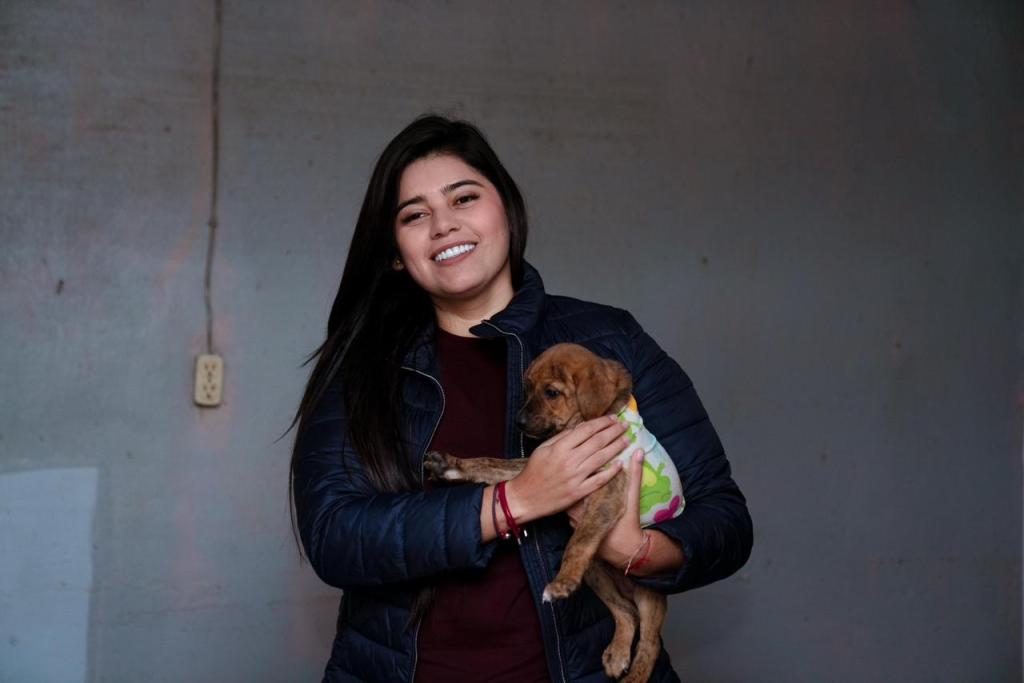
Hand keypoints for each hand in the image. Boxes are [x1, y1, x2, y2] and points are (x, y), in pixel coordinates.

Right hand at [505, 415, 629, 522]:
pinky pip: (599, 481)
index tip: (612, 418)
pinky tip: (621, 465)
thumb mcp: (542, 449)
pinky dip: (611, 472)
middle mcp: (569, 460)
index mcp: (560, 448)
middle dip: (613, 432)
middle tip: (624, 425)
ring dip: (616, 448)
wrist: (525, 497)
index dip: (601, 423)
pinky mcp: (578, 492)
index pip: (586, 430)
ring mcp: (575, 477)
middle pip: (597, 442)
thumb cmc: (533, 471)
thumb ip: (561, 438)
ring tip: (626, 440)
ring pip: (601, 459)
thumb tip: (580, 428)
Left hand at [567, 448, 645, 566]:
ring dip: (572, 492)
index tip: (585, 460)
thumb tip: (638, 452)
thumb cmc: (628, 522)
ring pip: (568, 501)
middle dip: (573, 478)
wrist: (625, 550)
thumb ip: (634, 473)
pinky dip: (573, 506)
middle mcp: (578, 510)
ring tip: (576, 482)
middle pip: (570, 488)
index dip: (580, 468)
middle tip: (577, 469)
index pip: (578, 478)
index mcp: (589, 499)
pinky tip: (579, 499)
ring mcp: (575, 521)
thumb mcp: (631, 496)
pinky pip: (569, 513)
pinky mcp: (575, 529)